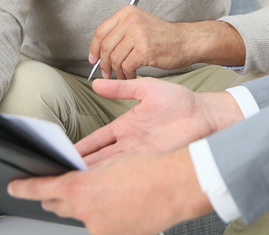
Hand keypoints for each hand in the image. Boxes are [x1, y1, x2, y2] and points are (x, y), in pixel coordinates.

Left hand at [8, 148, 210, 234]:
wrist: (174, 187)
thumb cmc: (148, 168)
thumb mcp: (111, 163)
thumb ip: (88, 174)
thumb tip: (79, 179)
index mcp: (80, 188)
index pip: (42, 189)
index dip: (25, 188)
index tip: (15, 186)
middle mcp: (85, 212)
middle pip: (57, 205)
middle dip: (54, 197)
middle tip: (55, 190)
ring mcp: (99, 228)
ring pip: (81, 216)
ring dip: (84, 207)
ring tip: (104, 194)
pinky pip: (101, 226)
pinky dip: (105, 217)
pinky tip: (120, 205)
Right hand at [76, 78, 244, 165]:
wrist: (205, 115)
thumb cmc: (181, 101)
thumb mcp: (146, 89)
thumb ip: (121, 89)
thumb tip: (97, 84)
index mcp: (127, 125)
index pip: (99, 138)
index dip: (83, 146)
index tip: (65, 151)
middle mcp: (131, 142)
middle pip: (101, 156)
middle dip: (83, 164)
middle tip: (63, 171)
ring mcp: (142, 154)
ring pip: (112, 167)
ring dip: (96, 174)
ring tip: (77, 181)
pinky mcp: (153, 162)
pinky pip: (130, 172)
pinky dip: (115, 178)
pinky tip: (103, 184)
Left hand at [89, 6, 245, 79]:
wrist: (186, 42)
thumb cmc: (163, 37)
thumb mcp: (140, 25)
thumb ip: (121, 32)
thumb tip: (99, 51)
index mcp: (128, 13)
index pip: (101, 31)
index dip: (94, 48)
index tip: (93, 59)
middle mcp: (131, 21)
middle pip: (106, 47)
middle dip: (104, 64)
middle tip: (107, 73)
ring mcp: (138, 34)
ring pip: (115, 58)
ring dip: (117, 72)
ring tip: (123, 76)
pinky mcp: (145, 50)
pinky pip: (126, 67)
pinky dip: (127, 76)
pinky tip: (132, 77)